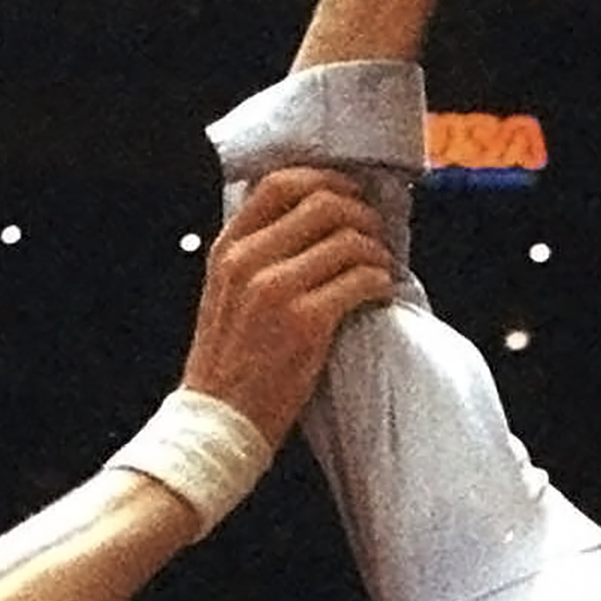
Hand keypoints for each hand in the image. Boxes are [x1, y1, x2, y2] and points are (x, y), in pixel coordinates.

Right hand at [179, 169, 395, 444]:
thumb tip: (306, 220)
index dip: (325, 180)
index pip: (280, 183)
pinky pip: (361, 280)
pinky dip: (379, 282)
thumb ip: (254, 254)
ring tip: (380, 268)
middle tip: (375, 234)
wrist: (219, 420)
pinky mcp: (306, 323)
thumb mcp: (224, 293)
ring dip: (376, 251)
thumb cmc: (228, 363)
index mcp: (228, 248)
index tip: (348, 194)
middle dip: (361, 213)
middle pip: (323, 203)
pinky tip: (378, 293)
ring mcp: (277, 290)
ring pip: (349, 240)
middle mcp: (249, 261)